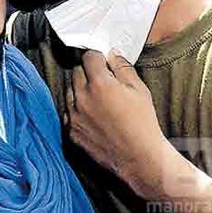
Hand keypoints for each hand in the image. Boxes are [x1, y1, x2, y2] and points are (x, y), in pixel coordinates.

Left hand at [67, 51, 173, 187]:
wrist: (138, 157)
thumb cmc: (143, 123)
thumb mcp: (140, 90)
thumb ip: (123, 68)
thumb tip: (112, 55)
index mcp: (100, 83)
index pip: (89, 57)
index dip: (98, 57)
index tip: (104, 61)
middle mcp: (82, 97)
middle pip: (77, 72)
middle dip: (89, 72)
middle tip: (104, 80)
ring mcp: (74, 116)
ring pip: (70, 92)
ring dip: (81, 90)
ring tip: (98, 99)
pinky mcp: (71, 132)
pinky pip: (68, 113)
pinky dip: (77, 109)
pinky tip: (93, 115)